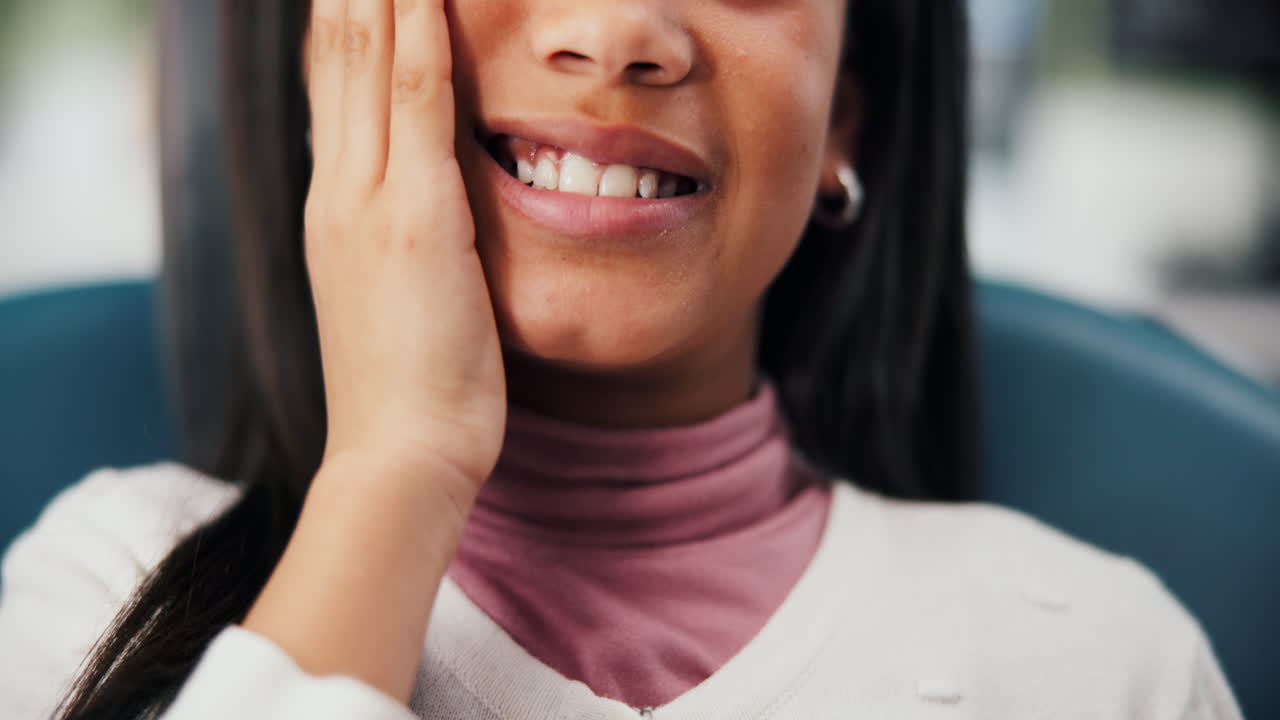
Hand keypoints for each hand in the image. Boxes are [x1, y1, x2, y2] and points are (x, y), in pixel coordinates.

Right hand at [303, 0, 504, 490]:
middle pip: (338, 56)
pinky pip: (416, 100)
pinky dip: (420, 33)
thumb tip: (418, 198)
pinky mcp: (414, 218)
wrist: (401, 456)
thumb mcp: (391, 295)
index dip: (347, 19)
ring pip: (367, 61)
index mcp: (334, 208)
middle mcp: (338, 192)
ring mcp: (367, 201)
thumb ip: (397, 235)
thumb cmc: (409, 388)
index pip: (334, 87)